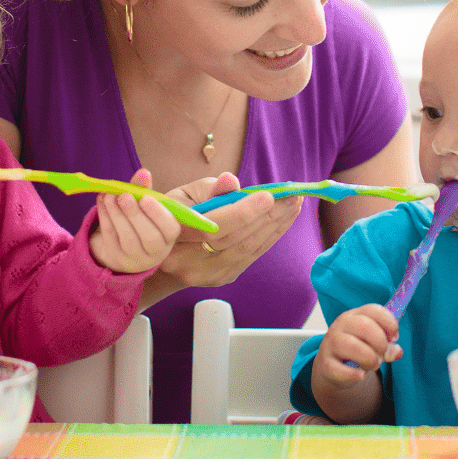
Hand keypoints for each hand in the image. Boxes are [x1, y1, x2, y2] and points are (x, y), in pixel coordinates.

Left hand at [90, 168, 182, 273]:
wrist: (121, 245)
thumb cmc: (139, 220)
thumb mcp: (144, 206)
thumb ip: (144, 189)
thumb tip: (143, 172)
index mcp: (168, 236)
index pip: (170, 229)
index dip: (159, 214)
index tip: (146, 198)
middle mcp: (156, 251)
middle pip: (149, 237)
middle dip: (135, 214)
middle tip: (124, 195)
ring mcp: (136, 259)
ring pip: (128, 239)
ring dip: (117, 214)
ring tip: (109, 196)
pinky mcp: (117, 258)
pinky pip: (111, 238)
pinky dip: (105, 218)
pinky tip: (102, 202)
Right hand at [151, 170, 301, 290]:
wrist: (162, 251)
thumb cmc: (174, 213)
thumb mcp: (182, 194)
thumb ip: (208, 188)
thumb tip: (231, 180)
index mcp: (175, 235)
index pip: (214, 226)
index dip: (242, 212)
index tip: (267, 195)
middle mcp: (189, 262)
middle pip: (236, 240)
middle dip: (268, 216)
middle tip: (292, 195)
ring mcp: (207, 274)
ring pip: (248, 249)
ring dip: (276, 226)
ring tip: (295, 204)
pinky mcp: (222, 278)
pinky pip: (252, 256)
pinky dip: (271, 236)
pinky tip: (284, 220)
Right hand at [314, 304, 401, 384]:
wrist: (332, 367)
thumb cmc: (356, 350)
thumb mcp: (372, 344)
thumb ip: (387, 346)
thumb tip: (396, 351)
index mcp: (354, 315)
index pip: (373, 310)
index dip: (389, 323)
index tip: (394, 337)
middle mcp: (340, 325)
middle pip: (365, 326)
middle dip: (381, 343)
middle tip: (383, 354)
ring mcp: (331, 343)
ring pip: (353, 346)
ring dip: (370, 359)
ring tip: (373, 364)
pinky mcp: (326, 363)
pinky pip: (339, 369)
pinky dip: (353, 374)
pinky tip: (361, 375)